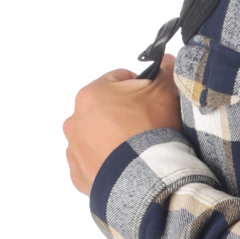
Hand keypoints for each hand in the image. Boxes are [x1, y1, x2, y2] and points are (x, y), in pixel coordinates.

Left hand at [63, 54, 180, 195]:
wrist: (145, 177)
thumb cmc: (150, 131)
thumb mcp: (165, 92)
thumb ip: (164, 71)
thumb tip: (165, 61)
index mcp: (90, 94)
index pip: (117, 81)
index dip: (138, 88)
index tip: (151, 101)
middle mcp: (75, 120)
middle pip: (103, 110)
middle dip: (122, 115)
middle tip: (145, 127)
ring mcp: (74, 150)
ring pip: (94, 137)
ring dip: (110, 139)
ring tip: (135, 149)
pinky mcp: (80, 175)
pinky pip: (92, 164)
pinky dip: (106, 163)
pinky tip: (125, 166)